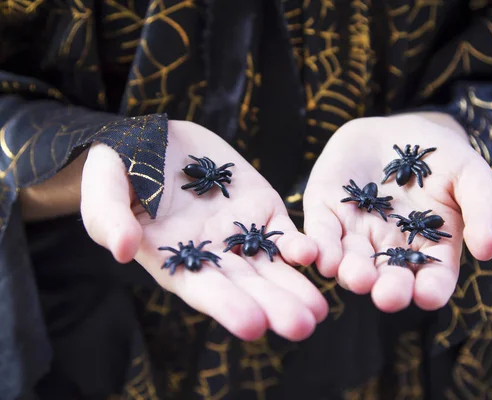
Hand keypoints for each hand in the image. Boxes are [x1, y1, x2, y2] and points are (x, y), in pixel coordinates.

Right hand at [81, 120, 327, 340]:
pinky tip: (312, 254)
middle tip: (303, 326)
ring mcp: (240, 231)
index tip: (252, 325)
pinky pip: (283, 231)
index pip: (202, 288)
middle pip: (246, 285)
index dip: (226, 306)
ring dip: (295, 286)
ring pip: (271, 265)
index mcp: (173, 257)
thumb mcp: (103, 186)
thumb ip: (109, 217)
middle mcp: (211, 253)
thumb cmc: (119, 167)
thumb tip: (123, 251)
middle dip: (274, 306)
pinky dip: (298, 244)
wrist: (153, 137)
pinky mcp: (261, 207)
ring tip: (318, 309)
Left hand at [303, 113, 491, 312]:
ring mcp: (356, 233)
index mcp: (428, 247)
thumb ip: (484, 208)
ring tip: (356, 275)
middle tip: (386, 295)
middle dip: (387, 289)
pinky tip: (316, 255)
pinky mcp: (326, 212)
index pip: (432, 278)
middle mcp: (390, 249)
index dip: (431, 289)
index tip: (427, 295)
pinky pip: (320, 234)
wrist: (396, 128)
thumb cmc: (438, 156)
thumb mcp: (470, 174)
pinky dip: (318, 246)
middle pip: (388, 277)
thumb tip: (487, 250)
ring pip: (351, 262)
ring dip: (351, 272)